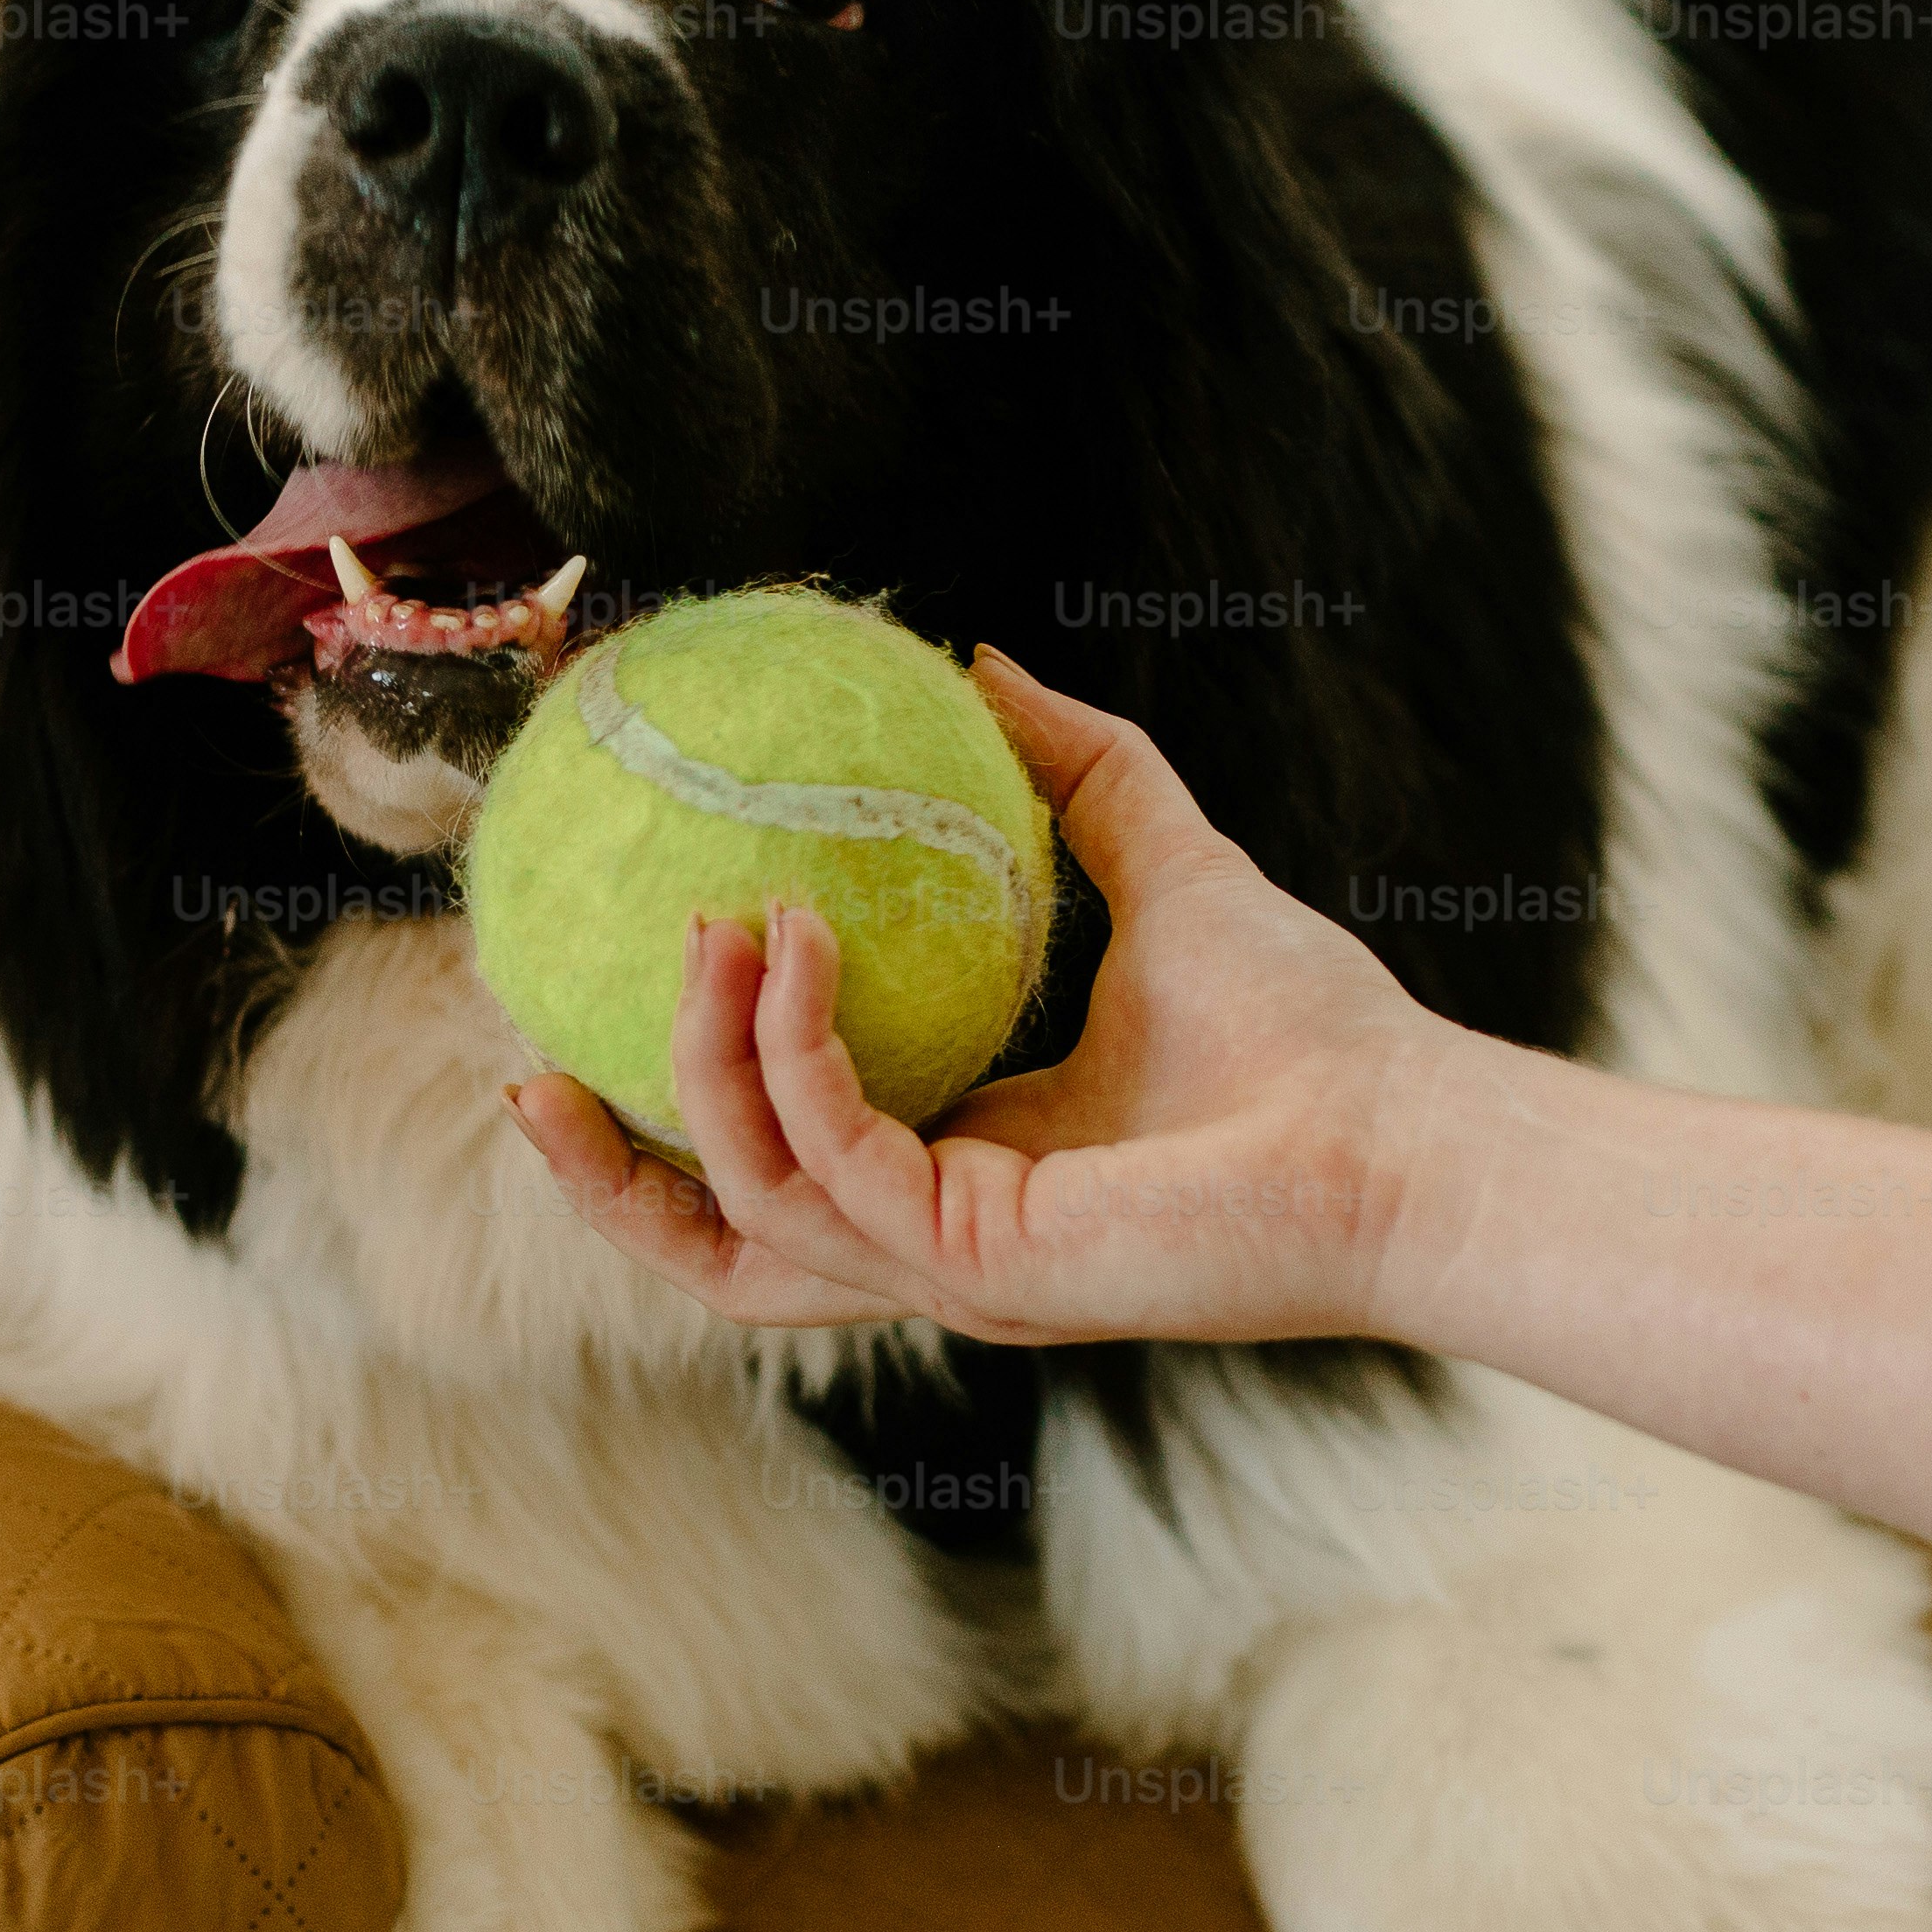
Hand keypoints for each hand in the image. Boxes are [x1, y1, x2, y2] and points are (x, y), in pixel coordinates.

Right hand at [504, 650, 1486, 1347]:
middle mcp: (936, 1245)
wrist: (1401, 1131)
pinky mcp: (975, 1266)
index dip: (674, 1121)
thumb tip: (985, 660)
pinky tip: (789, 939)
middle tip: (529, 1070)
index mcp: (961, 1176)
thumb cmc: (1312, 1029)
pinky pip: (829, 1158)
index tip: (598, 1012)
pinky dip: (788, 1051)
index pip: (780, 1178)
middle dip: (606, 1185)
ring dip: (696, 1067)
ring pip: (745, 1206)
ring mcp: (948, 1272)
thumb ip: (1077, 773)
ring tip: (701, 929)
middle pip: (717, 1253)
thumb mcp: (1167, 864)